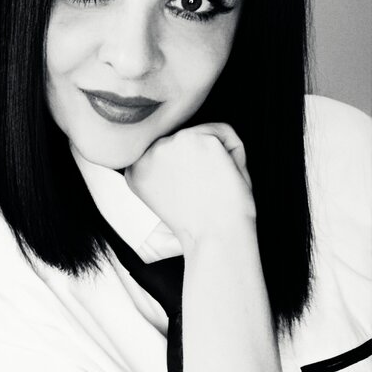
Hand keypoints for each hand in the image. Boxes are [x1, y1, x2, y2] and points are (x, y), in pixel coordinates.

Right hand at [124, 123, 255, 250]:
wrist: (214, 239)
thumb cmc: (198, 225)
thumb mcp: (165, 194)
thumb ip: (164, 168)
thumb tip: (178, 139)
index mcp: (136, 169)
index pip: (168, 153)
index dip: (188, 173)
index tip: (192, 194)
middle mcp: (147, 153)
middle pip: (186, 141)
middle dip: (202, 163)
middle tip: (204, 194)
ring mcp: (171, 142)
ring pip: (205, 134)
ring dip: (217, 157)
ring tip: (212, 188)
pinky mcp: (197, 138)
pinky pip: (225, 133)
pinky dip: (235, 155)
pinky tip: (225, 177)